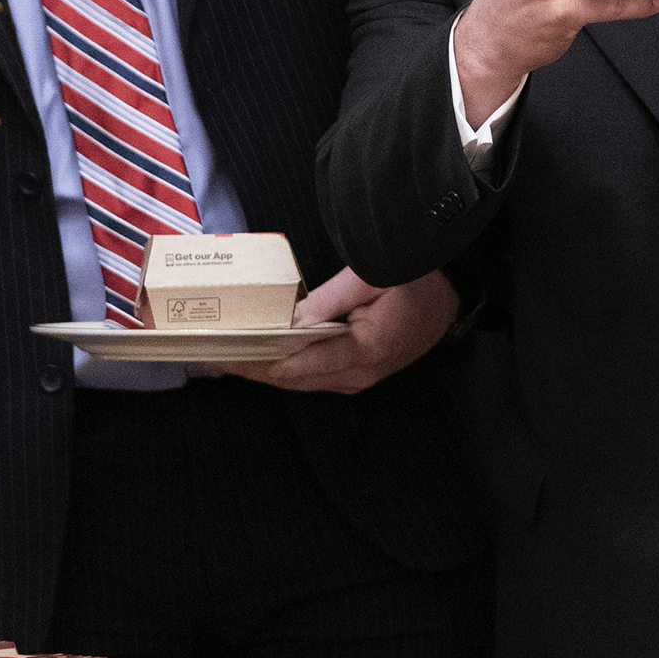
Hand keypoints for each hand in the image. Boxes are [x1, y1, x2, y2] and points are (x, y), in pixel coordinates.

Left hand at [206, 270, 458, 394]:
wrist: (451, 296)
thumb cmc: (417, 281)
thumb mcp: (375, 277)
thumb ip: (330, 299)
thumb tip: (288, 319)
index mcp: (365, 351)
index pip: (297, 364)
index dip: (256, 360)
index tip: (222, 353)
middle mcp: (358, 374)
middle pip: (291, 378)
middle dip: (248, 368)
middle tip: (207, 356)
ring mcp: (357, 378)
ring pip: (297, 380)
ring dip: (260, 370)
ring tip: (221, 358)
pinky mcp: (355, 374)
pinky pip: (309, 375)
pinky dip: (279, 368)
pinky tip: (254, 358)